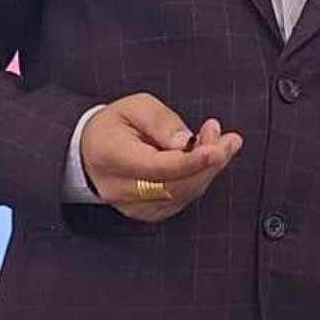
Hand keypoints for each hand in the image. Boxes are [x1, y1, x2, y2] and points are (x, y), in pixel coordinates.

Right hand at [80, 92, 242, 222]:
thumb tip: (187, 142)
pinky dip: (199, 180)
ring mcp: (133, 206)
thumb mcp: (135, 106)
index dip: (191, 161)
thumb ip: (161, 121)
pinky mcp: (146, 212)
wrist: (90, 152)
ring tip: (221, 142)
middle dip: (209, 163)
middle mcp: (120, 189)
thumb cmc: (114, 125)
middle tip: (229, 139)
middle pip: (175, 185)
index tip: (217, 149)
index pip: (157, 167)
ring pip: (182, 196)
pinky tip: (207, 159)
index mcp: (112, 157)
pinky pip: (181, 200)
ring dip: (209, 170)